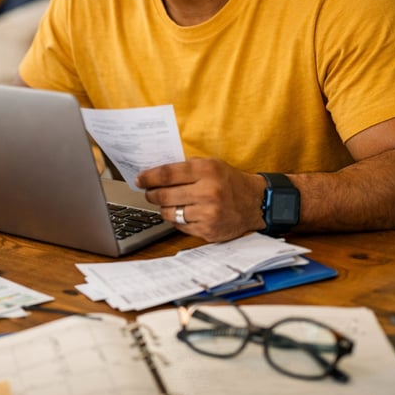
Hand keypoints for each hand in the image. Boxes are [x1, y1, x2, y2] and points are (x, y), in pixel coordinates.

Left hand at [136, 157, 265, 241]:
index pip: (167, 174)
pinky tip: (183, 213)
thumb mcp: (211, 164)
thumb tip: (154, 173)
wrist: (255, 203)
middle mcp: (208, 192)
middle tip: (149, 193)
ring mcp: (209, 213)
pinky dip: (177, 220)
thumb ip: (185, 167)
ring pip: (169, 212)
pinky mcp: (209, 230)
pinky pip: (180, 226)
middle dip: (152, 194)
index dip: (148, 177)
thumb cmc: (228, 181)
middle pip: (164, 195)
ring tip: (169, 202)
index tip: (139, 180)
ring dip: (164, 208)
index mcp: (207, 171)